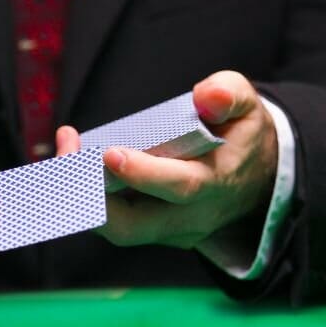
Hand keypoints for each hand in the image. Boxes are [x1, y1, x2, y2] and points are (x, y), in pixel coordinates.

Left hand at [57, 70, 277, 249]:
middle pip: (132, 226)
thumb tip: (205, 96)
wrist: (259, 178)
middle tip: (68, 154)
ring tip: (66, 154)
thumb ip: (229, 94)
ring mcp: (172, 231)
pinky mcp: (157, 233)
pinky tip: (74, 165)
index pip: (179, 186)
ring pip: (118, 230)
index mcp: (217, 181)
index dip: (142, 174)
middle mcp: (192, 216)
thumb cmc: (242, 134)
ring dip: (83, 198)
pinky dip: (91, 200)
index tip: (110, 152)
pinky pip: (118, 224)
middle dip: (92, 196)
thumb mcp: (248, 104)